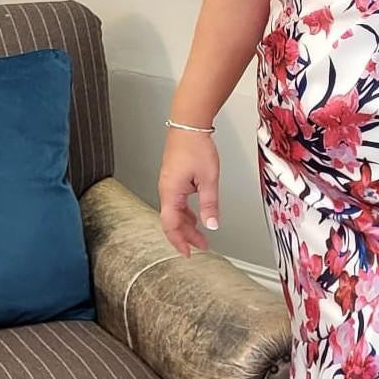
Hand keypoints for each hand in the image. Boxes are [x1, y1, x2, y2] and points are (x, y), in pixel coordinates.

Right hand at [158, 130, 219, 256]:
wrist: (189, 126)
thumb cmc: (196, 147)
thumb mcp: (208, 179)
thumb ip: (209, 204)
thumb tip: (212, 224)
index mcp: (171, 193)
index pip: (171, 225)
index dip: (180, 241)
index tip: (188, 253)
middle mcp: (166, 190)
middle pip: (172, 221)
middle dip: (186, 236)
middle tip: (201, 246)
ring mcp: (168, 184)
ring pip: (174, 212)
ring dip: (187, 225)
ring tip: (201, 234)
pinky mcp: (172, 179)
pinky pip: (176, 202)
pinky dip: (185, 212)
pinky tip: (195, 215)